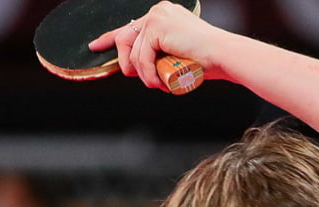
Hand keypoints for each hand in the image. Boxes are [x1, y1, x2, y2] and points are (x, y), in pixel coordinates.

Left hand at [91, 1, 225, 91]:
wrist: (223, 56)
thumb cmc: (207, 60)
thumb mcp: (176, 54)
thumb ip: (160, 53)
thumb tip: (139, 66)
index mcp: (163, 15)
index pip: (130, 26)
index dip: (110, 38)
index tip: (96, 46)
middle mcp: (158, 11)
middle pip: (125, 37)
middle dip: (125, 62)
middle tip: (137, 77)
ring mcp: (156, 17)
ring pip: (133, 52)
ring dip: (143, 74)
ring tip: (159, 83)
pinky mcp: (156, 28)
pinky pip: (140, 56)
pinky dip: (147, 73)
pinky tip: (159, 81)